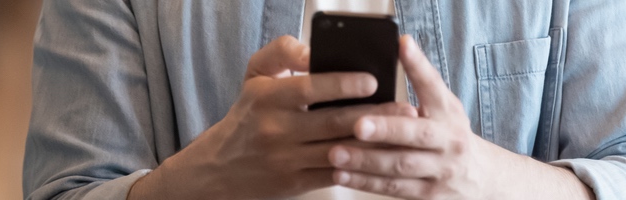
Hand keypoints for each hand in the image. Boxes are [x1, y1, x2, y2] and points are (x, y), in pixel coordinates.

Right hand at [128, 36, 416, 199]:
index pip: (308, 89)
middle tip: (405, 108)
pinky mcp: (295, 182)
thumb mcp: (255, 75)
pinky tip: (381, 157)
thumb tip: (313, 51)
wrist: (220, 167)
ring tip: (402, 133)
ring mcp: (285, 159)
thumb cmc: (248, 113)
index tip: (372, 80)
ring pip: (338, 151)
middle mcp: (275, 130)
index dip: (342, 85)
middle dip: (372, 115)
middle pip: (331, 122)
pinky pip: (334, 174)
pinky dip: (359, 166)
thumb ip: (283, 52)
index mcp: (266, 98)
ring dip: (373, 144)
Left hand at [328, 36, 592, 199]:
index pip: (434, 87)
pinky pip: (394, 190)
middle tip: (357, 125)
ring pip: (400, 167)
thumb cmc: (452, 136)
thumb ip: (423, 83)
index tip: (402, 47)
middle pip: (416, 135)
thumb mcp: (445, 107)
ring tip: (336, 154)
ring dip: (366, 161)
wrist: (482, 180)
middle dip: (386, 130)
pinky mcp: (428, 195)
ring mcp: (439, 172)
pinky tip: (343, 176)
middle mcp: (448, 142)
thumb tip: (401, 45)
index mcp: (449, 114)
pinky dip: (366, 183)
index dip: (419, 66)